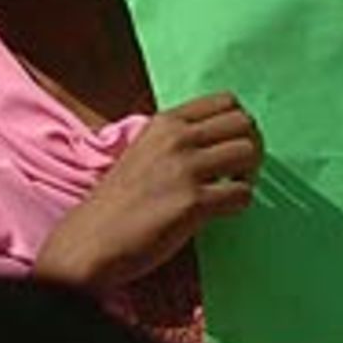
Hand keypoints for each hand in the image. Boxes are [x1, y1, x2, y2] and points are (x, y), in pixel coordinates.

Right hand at [33, 93, 261, 292]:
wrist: (91, 241)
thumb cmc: (119, 201)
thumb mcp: (144, 150)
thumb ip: (177, 138)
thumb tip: (222, 136)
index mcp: (166, 122)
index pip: (226, 100)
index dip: (238, 123)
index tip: (231, 144)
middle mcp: (177, 139)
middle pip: (244, 122)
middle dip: (251, 146)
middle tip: (240, 169)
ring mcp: (185, 169)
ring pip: (249, 153)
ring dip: (249, 173)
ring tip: (232, 188)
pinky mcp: (193, 203)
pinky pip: (242, 194)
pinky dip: (240, 203)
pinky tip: (222, 210)